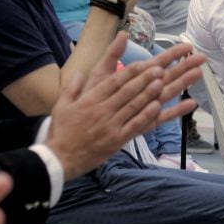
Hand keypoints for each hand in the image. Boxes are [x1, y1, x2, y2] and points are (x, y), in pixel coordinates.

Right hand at [46, 33, 203, 178]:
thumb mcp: (61, 106)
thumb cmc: (61, 131)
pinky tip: (157, 106)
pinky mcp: (117, 140)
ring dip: (149, 93)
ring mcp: (111, 126)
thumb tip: (80, 71)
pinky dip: (147, 115)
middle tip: (159, 68)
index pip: (113, 83)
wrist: (60, 159)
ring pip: (133, 106)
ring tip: (162, 81)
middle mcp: (102, 111)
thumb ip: (71, 87)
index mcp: (90, 101)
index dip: (129, 72)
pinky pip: (135, 125)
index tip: (142, 63)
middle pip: (127, 92)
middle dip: (144, 79)